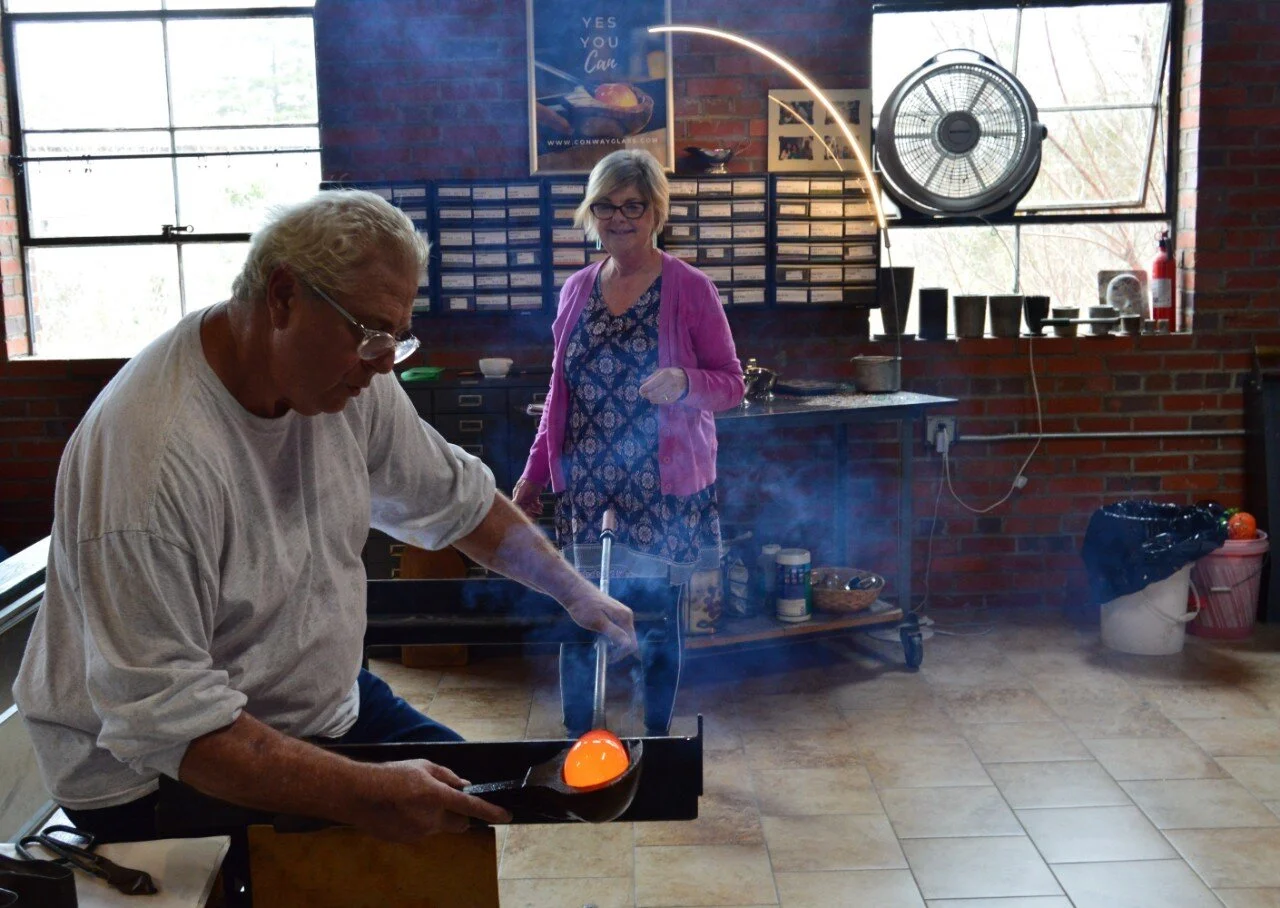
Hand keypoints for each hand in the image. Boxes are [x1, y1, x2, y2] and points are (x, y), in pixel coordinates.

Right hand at [352, 759, 510, 841]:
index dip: (492, 812)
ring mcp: (419, 833)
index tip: (507, 816)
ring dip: (435, 818)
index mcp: (437, 796)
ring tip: (412, 802)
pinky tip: (402, 811)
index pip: (472, 807)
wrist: (359, 794)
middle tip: (445, 803)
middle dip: (459, 816)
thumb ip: (447, 776)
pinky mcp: (406, 841)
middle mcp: (431, 818)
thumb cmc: (391, 775)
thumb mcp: (422, 766)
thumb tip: (464, 785)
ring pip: (438, 828)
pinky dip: (418, 824)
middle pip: (459, 824)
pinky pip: (421, 833)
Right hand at [511, 479, 544, 517]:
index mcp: (517, 496)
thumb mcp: (521, 491)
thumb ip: (517, 499)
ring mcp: (528, 497)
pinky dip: (538, 506)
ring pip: (531, 507)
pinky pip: (536, 503)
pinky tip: (541, 506)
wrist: (536, 474)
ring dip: (535, 510)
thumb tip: (511, 505)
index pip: (518, 507)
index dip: (522, 512)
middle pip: (525, 508)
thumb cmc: (527, 482)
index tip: (527, 517)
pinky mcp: (534, 496)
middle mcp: (522, 498)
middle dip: (530, 512)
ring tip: (540, 510)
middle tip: (534, 516)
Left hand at [562, 589, 638, 658]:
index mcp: (624, 617)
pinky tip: (598, 639)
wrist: (575, 591)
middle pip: (628, 639)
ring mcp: (620, 614)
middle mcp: (626, 615)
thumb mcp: (598, 622)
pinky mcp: (614, 614)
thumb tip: (628, 644)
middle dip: (617, 649)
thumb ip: (614, 633)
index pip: (632, 642)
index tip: (610, 659)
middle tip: (602, 653)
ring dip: (612, 644)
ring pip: (622, 636)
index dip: (622, 653)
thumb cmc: (584, 606)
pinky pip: (617, 630)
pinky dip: (609, 637)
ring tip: (597, 645)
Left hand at [639, 367, 687, 405]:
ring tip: (647, 397)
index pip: (653, 383)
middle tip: (643, 395)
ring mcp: (674, 391)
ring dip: (652, 398)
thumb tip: (641, 381)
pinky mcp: (676, 397)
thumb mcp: (661, 371)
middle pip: (656, 392)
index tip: (640, 390)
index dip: (645, 388)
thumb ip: (651, 377)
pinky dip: (658, 401)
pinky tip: (653, 400)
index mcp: (666, 375)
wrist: (686, 379)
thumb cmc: (671, 374)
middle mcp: (670, 383)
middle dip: (648, 394)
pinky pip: (665, 401)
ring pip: (660, 397)